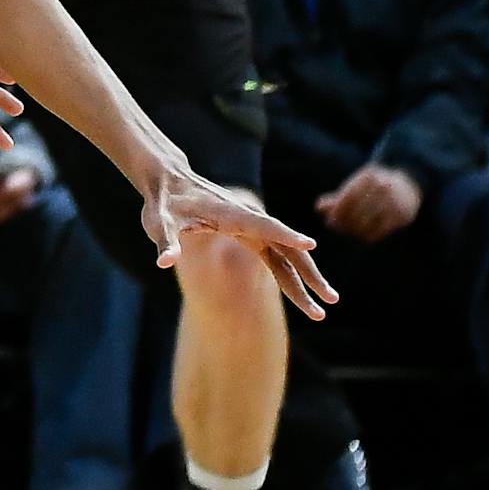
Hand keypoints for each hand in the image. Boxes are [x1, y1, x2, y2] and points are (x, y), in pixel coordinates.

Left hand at [145, 169, 340, 317]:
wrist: (169, 183)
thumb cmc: (163, 202)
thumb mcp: (158, 222)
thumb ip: (165, 241)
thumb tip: (164, 261)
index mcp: (229, 212)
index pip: (262, 225)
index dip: (285, 235)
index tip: (310, 245)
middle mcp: (247, 219)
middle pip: (285, 246)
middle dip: (309, 273)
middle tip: (330, 299)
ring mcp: (251, 228)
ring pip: (285, 255)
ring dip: (306, 279)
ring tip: (326, 306)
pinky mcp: (248, 235)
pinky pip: (275, 257)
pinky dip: (290, 274)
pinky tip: (304, 294)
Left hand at [316, 163, 422, 242]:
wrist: (409, 182)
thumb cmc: (374, 185)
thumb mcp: (356, 185)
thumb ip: (337, 197)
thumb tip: (318, 208)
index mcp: (368, 177)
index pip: (347, 199)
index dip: (336, 212)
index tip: (330, 220)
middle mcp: (383, 188)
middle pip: (355, 212)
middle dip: (343, 222)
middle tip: (335, 226)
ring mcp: (394, 202)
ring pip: (366, 223)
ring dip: (353, 230)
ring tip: (347, 230)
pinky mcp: (403, 216)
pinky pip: (379, 231)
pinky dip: (367, 235)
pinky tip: (361, 234)